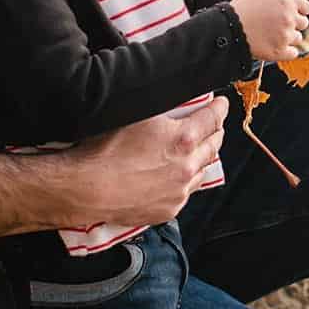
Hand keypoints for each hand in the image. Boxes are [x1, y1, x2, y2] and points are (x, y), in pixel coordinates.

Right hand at [51, 96, 228, 224]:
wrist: (86, 188)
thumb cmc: (104, 150)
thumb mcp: (136, 115)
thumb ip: (163, 108)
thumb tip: (176, 98)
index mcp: (183, 139)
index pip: (213, 119)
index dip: (219, 108)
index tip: (222, 104)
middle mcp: (187, 167)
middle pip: (214, 145)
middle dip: (216, 132)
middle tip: (214, 125)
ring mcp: (179, 191)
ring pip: (202, 171)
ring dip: (202, 158)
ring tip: (197, 150)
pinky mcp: (168, 209)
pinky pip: (185, 193)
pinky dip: (185, 182)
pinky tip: (177, 175)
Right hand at [231, 0, 308, 60]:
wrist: (227, 28)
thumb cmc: (240, 10)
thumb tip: (293, 0)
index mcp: (286, 3)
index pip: (306, 7)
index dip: (300, 11)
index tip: (294, 14)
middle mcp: (289, 19)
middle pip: (303, 24)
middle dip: (293, 24)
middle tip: (279, 26)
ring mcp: (285, 36)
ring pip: (298, 39)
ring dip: (289, 38)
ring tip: (273, 36)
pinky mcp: (280, 52)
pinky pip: (294, 53)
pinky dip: (287, 51)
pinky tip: (276, 47)